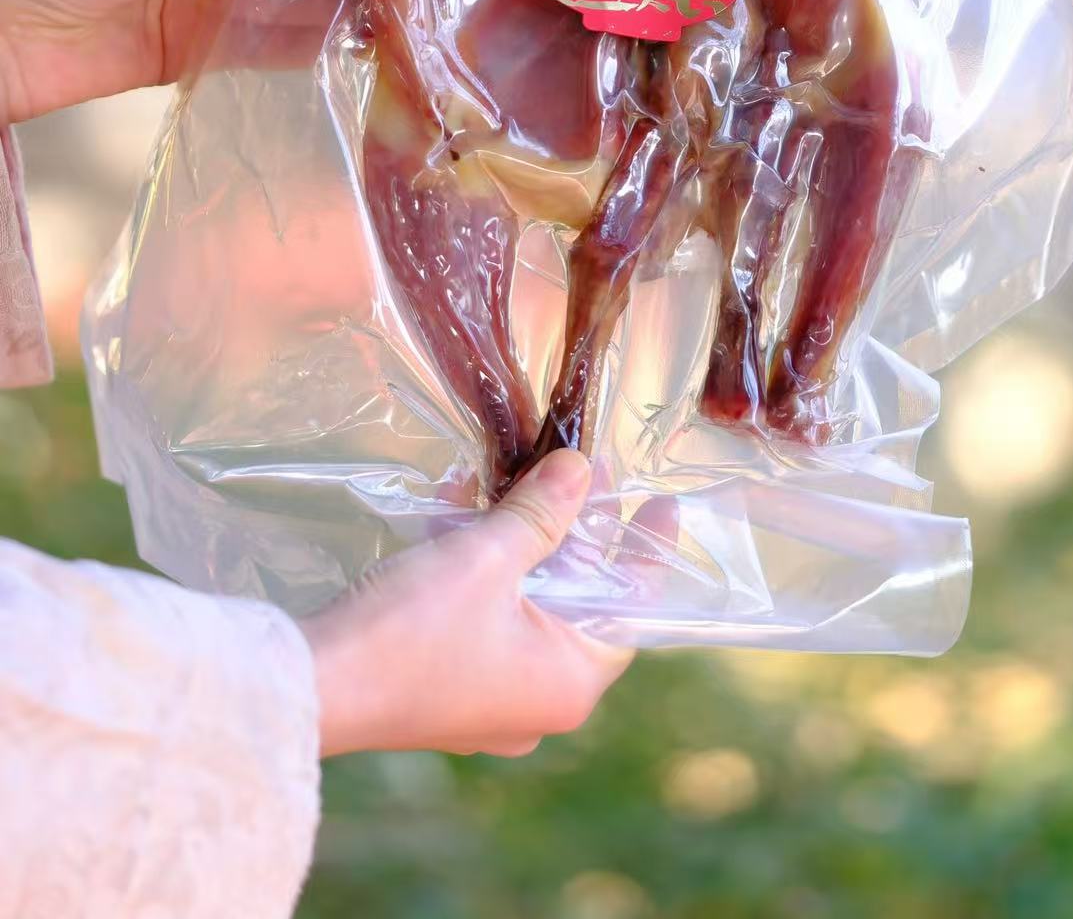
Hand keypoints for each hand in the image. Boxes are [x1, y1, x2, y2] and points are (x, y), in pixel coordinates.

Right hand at [300, 449, 632, 756]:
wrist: (313, 686)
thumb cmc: (413, 628)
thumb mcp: (488, 556)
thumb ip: (542, 512)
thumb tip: (582, 469)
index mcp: (568, 683)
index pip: (630, 609)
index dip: (644, 550)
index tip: (657, 501)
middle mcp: (539, 704)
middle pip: (577, 603)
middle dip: (570, 532)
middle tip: (578, 475)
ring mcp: (491, 701)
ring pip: (526, 605)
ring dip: (516, 540)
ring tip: (511, 475)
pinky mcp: (449, 687)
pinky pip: (485, 617)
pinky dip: (479, 567)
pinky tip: (455, 506)